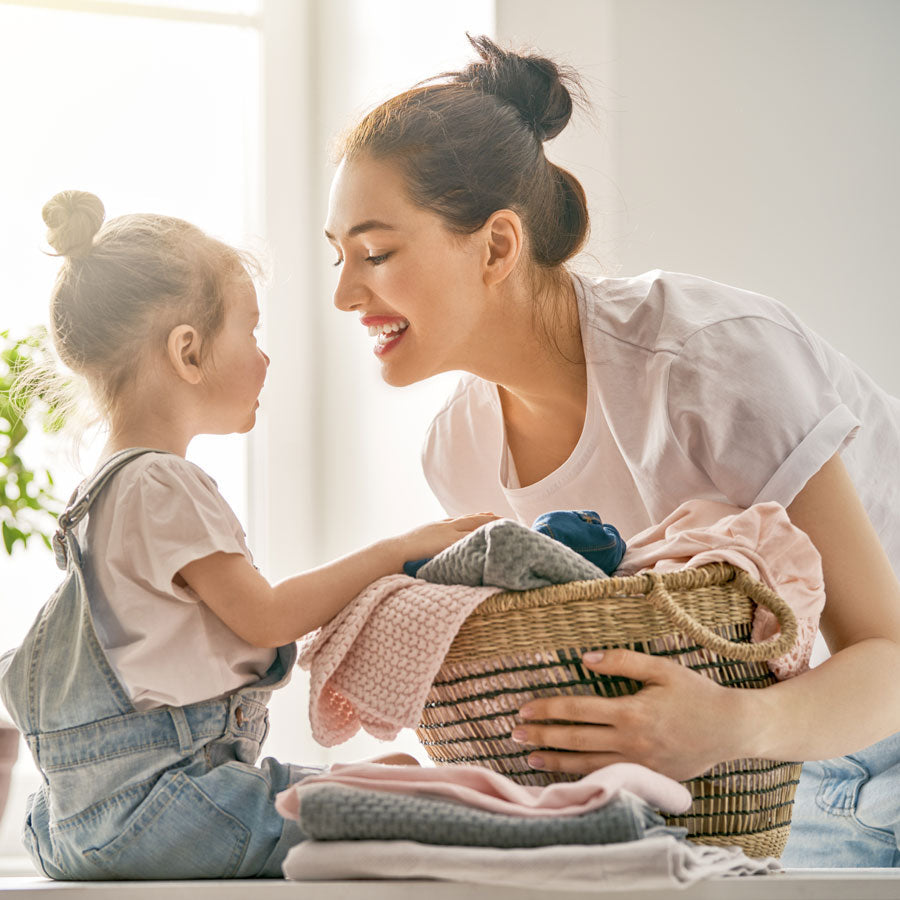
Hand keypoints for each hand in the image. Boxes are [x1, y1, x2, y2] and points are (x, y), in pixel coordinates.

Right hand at [394, 512, 498, 563]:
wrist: (395, 551)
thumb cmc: (406, 550)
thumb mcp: (423, 538)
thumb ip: (435, 537)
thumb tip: (440, 544)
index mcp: (441, 525)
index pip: (464, 518)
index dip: (480, 516)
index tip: (492, 514)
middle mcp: (446, 526)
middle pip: (472, 519)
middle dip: (489, 519)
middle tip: (504, 518)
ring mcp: (447, 535)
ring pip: (473, 528)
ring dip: (488, 528)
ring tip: (503, 527)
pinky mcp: (446, 544)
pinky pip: (466, 541)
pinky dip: (478, 539)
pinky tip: (490, 540)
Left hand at [511, 649, 752, 781]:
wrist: (732, 730)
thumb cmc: (696, 694)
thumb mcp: (661, 669)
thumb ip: (620, 661)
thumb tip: (583, 659)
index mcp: (630, 712)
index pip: (577, 710)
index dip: (547, 709)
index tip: (524, 709)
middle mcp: (631, 742)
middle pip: (575, 740)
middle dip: (541, 737)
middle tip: (513, 735)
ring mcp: (639, 764)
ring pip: (587, 765)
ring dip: (555, 762)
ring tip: (529, 760)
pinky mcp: (648, 777)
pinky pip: (608, 777)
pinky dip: (582, 777)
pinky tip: (566, 776)